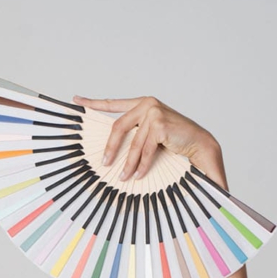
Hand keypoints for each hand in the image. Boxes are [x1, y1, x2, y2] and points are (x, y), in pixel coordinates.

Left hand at [72, 94, 220, 181]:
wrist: (200, 143)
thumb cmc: (175, 141)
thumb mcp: (150, 135)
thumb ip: (134, 135)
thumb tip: (111, 150)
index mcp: (142, 103)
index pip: (113, 104)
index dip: (93, 103)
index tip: (76, 99)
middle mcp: (147, 104)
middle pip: (118, 127)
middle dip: (111, 148)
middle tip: (104, 164)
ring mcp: (154, 112)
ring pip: (133, 144)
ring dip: (128, 164)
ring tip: (123, 178)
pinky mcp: (159, 125)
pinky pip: (145, 151)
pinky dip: (142, 166)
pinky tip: (138, 175)